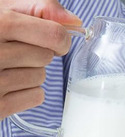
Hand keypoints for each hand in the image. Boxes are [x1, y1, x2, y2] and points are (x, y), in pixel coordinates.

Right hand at [0, 0, 80, 117]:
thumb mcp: (2, 11)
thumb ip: (39, 8)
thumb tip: (74, 22)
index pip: (54, 35)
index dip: (59, 39)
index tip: (52, 40)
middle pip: (46, 57)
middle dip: (36, 54)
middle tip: (12, 51)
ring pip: (41, 77)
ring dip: (30, 72)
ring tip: (5, 66)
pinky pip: (36, 97)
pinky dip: (27, 92)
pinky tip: (6, 84)